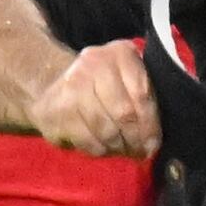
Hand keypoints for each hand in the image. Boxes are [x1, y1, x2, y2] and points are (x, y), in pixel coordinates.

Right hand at [31, 40, 159, 156]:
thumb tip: (154, 139)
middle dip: (136, 139)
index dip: (151, 124)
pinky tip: (104, 148)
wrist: (50, 85)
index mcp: (120, 54)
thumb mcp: (128, 79)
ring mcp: (72, 87)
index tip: (154, 143)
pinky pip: (88, 141)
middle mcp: (94, 65)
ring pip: (107, 130)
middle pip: (124, 113)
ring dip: (119, 147)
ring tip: (124, 150)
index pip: (142, 94)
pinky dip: (101, 150)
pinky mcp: (56, 111)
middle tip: (141, 152)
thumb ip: (145, 97)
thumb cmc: (103, 86)